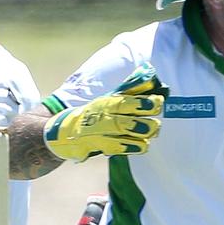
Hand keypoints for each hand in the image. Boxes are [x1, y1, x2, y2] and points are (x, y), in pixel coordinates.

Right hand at [44, 63, 167, 161]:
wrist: (64, 131)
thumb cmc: (94, 114)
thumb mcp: (109, 100)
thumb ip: (131, 90)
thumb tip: (151, 77)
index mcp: (108, 101)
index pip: (127, 99)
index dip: (144, 101)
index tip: (159, 101)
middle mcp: (103, 114)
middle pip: (125, 114)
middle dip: (143, 117)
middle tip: (156, 122)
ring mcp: (99, 130)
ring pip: (122, 130)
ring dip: (139, 132)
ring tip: (151, 133)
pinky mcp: (95, 145)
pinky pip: (116, 147)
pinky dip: (130, 146)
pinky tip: (142, 146)